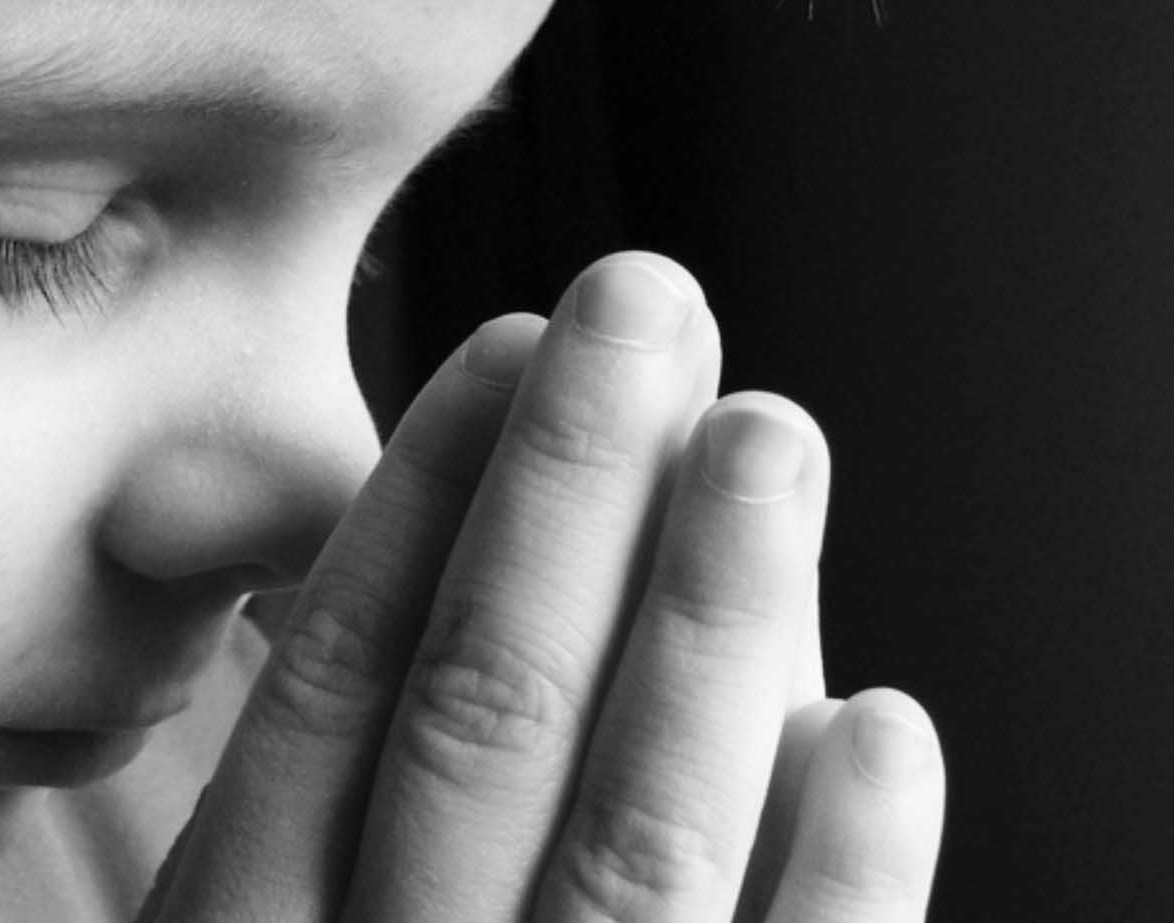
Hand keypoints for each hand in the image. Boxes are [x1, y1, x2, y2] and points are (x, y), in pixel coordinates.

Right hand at [141, 252, 943, 921]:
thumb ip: (284, 818)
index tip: (493, 352)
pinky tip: (888, 724)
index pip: (343, 684)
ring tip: (768, 435)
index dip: (423, 502)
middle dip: (573, 492)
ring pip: (635, 835)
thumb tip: (391, 596)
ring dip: (715, 620)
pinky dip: (843, 877)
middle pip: (490, 714)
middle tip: (643, 308)